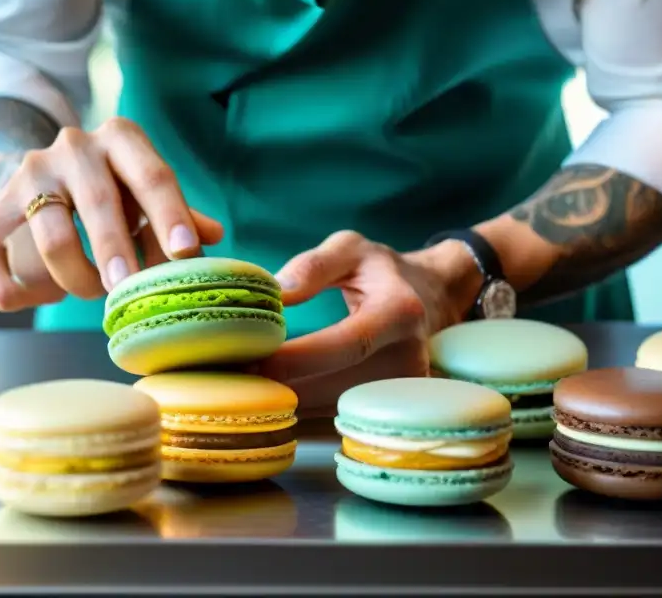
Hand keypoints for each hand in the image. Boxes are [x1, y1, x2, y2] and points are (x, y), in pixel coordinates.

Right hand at [0, 118, 223, 311]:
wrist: (51, 170)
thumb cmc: (119, 188)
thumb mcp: (149, 193)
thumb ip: (180, 214)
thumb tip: (213, 236)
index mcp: (122, 138)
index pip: (152, 176)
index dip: (170, 216)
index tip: (184, 253)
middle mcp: (74, 146)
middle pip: (97, 203)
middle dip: (116, 251)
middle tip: (127, 290)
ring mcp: (31, 172)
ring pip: (50, 235)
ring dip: (76, 278)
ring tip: (95, 292)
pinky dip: (10, 285)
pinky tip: (34, 300)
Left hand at [253, 231, 479, 415]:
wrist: (430, 297)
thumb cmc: (382, 271)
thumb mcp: (351, 248)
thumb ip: (313, 266)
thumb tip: (276, 291)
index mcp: (399, 311)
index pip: (346, 344)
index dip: (297, 358)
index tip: (252, 361)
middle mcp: (409, 357)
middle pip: (336, 385)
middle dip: (282, 384)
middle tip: (232, 376)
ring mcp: (404, 390)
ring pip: (333, 408)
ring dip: (286, 400)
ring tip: (244, 384)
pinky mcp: (394, 409)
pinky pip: (337, 413)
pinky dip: (301, 405)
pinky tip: (271, 392)